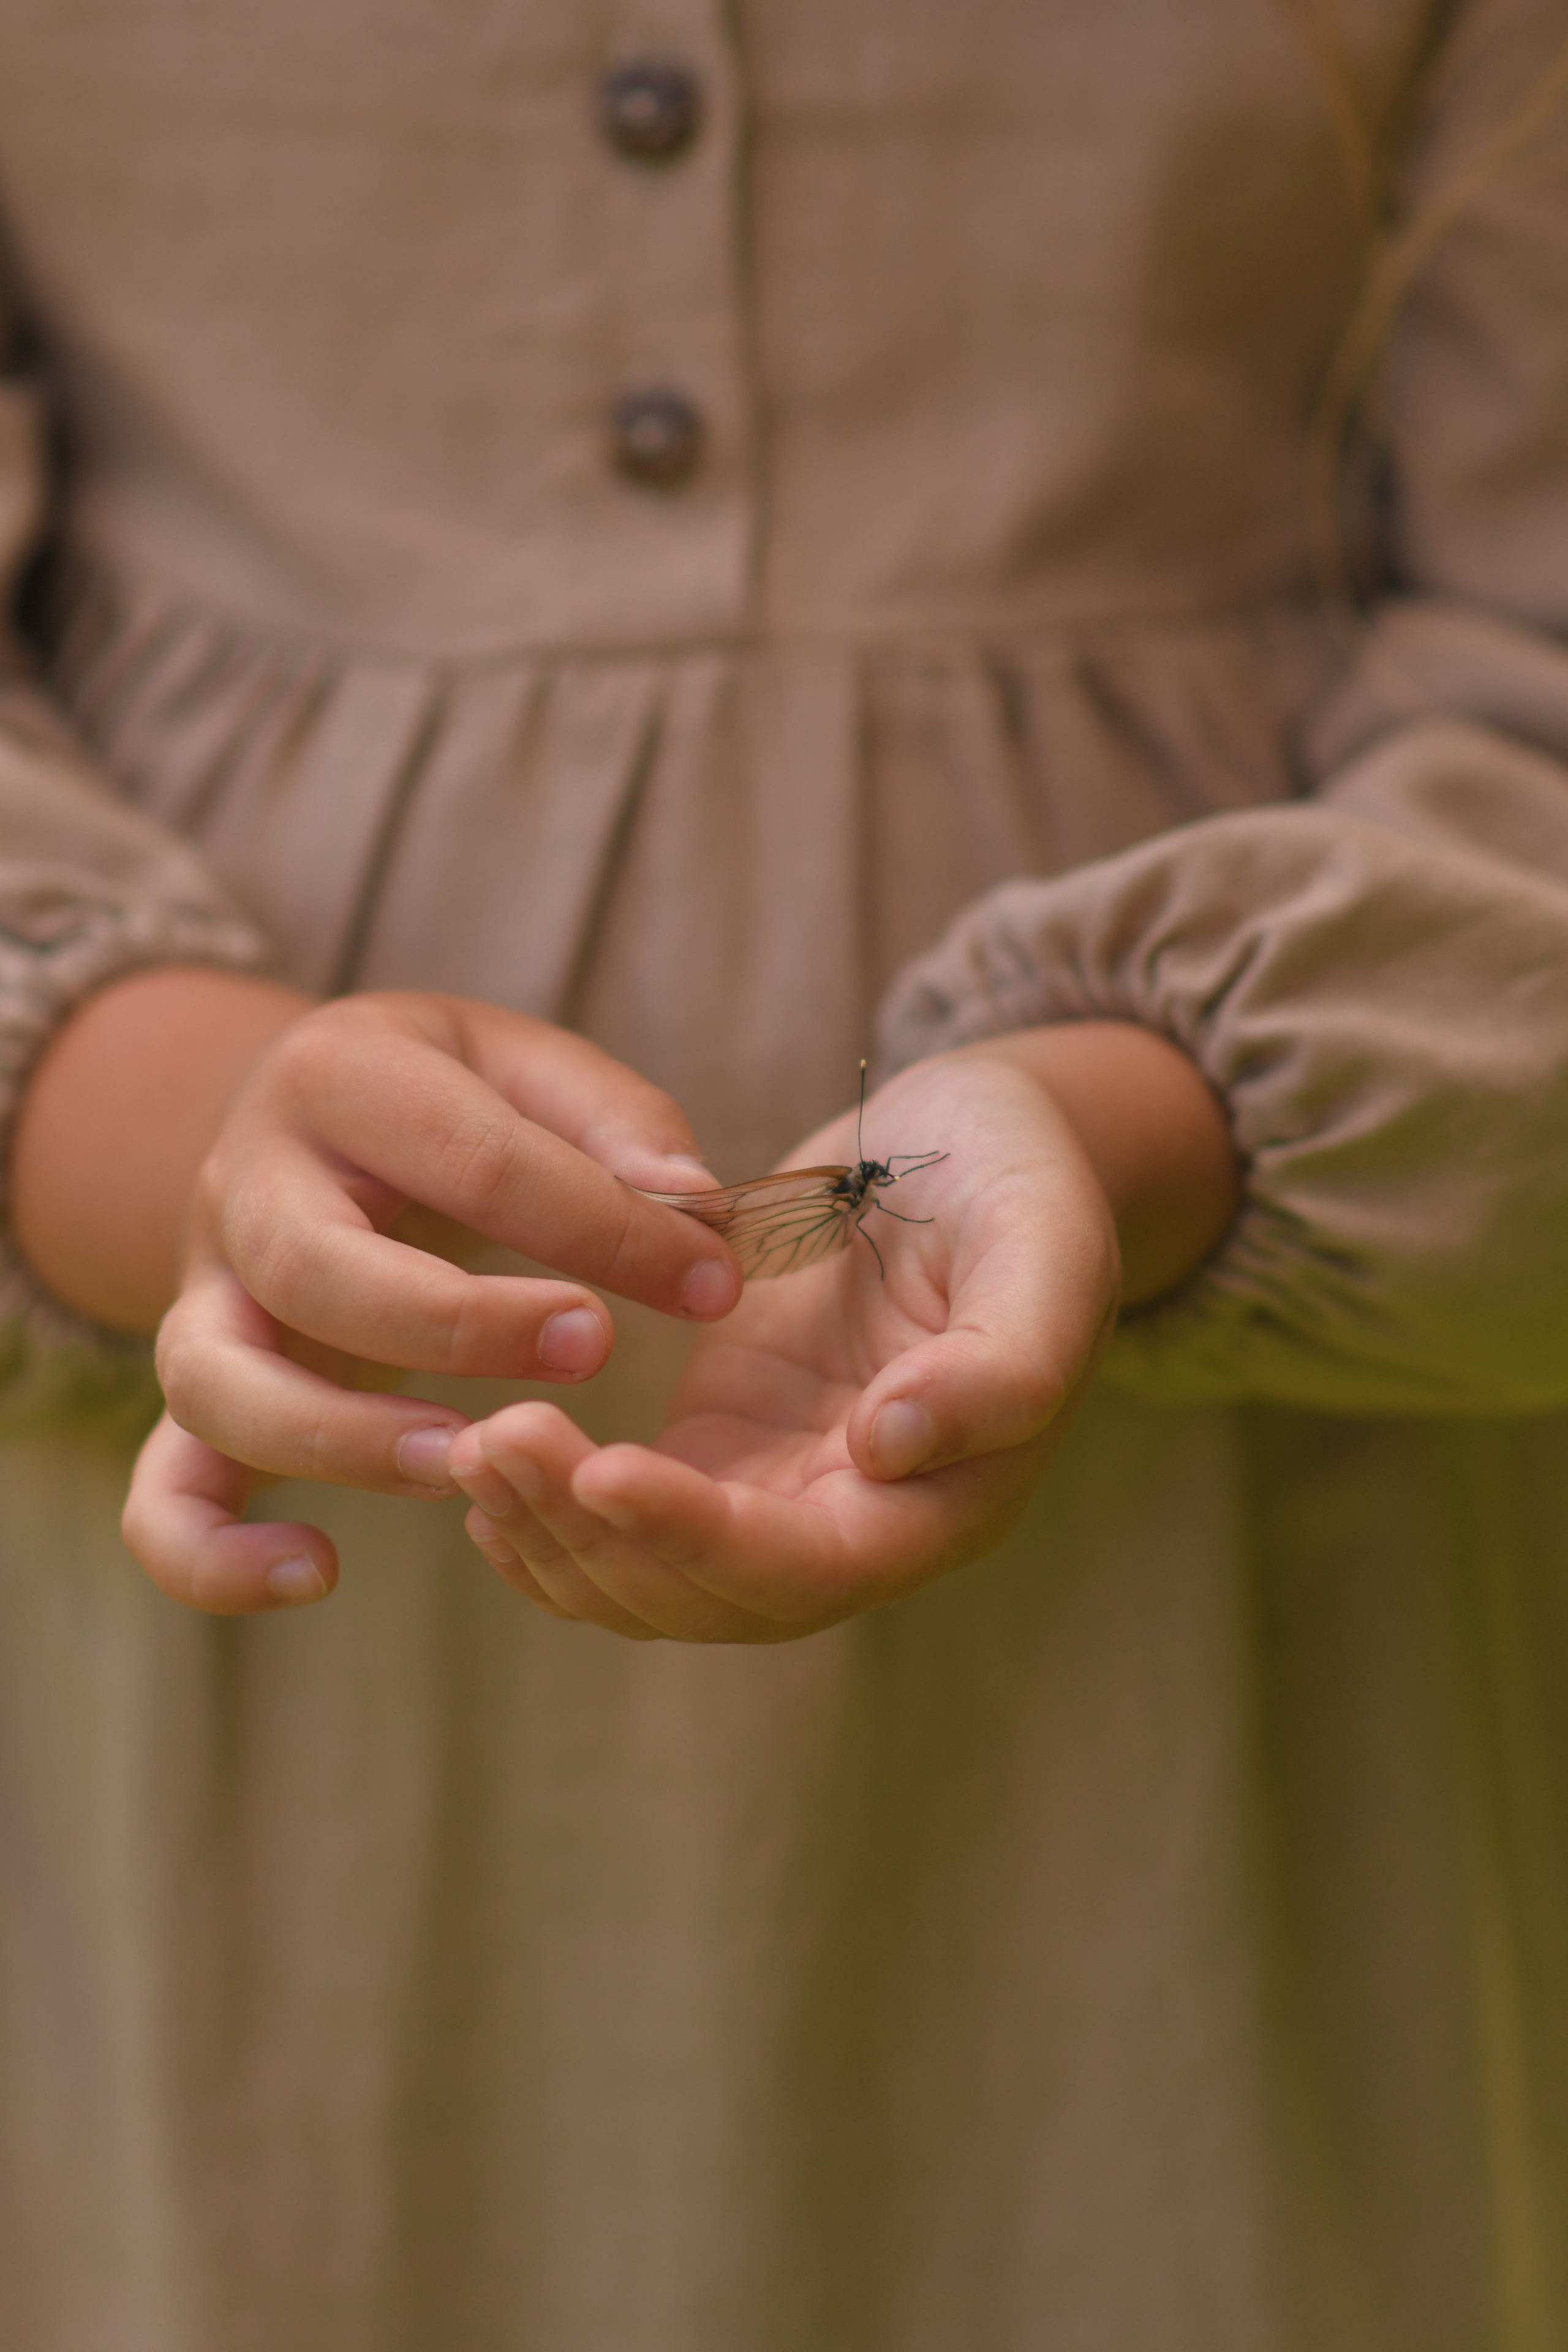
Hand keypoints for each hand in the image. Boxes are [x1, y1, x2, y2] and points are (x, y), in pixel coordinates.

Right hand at [109, 987, 738, 1612]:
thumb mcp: (526, 1064)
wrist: (304, 1111)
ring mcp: (203, 1295)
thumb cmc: (445, 1096)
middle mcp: (245, 1185)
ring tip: (467, 1464)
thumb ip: (617, 1124)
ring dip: (343, 1439)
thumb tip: (691, 1204)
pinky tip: (313, 1576)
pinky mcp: (196, 1390)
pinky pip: (159, 1491)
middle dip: (460, 1324)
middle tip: (593, 1350)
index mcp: (339, 1077)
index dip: (602, 1227)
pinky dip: (208, 1552)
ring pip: (218, 1381)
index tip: (710, 1282)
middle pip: (314, 1268)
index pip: (471, 1156)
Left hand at [446, 1046, 1140, 1641]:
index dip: (701, 1537)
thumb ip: (1001, 1365)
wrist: (981, 1142)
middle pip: (712, 1594)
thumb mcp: (1047, 1249)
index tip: (602, 1470)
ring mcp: (783, 1491)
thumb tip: (891, 1449)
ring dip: (556, 1533)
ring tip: (471, 1447)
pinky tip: (481, 1472)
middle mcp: (859, 1526)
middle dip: (597, 1537)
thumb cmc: (1027, 1184)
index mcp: (946, 1501)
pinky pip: (628, 1521)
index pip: (811, 1565)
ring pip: (653, 1576)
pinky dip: (552, 1517)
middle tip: (493, 1440)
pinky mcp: (726, 1448)